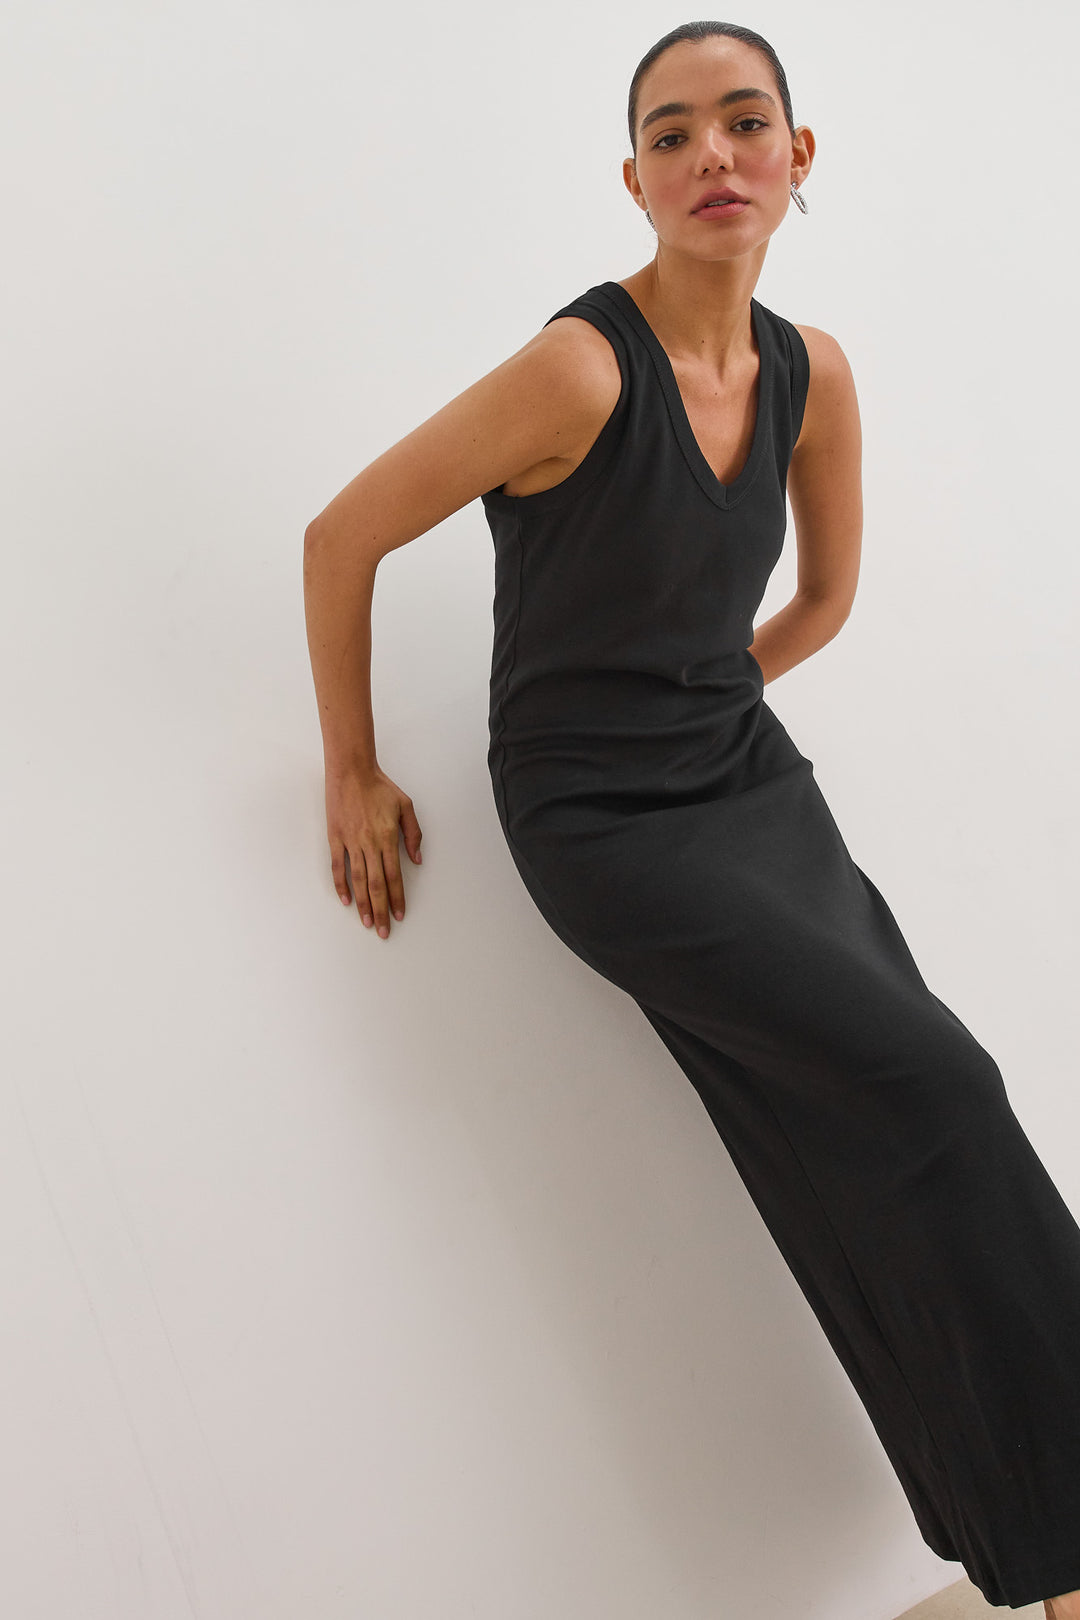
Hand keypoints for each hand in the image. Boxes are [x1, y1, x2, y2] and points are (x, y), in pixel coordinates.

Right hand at [325, 762, 422, 937]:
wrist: (351, 771)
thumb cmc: (380, 787)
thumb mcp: (406, 806)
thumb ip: (413, 834)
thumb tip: (416, 860)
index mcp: (387, 837)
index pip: (394, 876)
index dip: (397, 898)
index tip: (400, 915)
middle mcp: (369, 843)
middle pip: (376, 885)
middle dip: (381, 910)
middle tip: (383, 931)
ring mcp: (350, 842)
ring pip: (357, 881)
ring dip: (363, 904)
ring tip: (367, 922)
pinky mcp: (335, 838)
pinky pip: (338, 867)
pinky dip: (341, 885)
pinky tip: (346, 901)